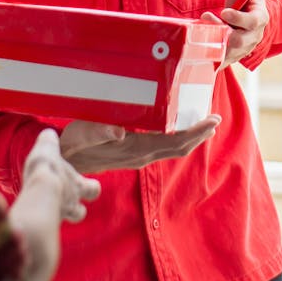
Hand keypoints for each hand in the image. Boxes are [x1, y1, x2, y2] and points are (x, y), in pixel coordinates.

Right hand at [7, 129, 100, 280]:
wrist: (38, 195)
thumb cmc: (48, 171)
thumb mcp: (47, 149)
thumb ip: (48, 142)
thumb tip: (48, 134)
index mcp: (77, 185)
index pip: (93, 189)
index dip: (93, 188)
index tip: (93, 186)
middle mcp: (70, 204)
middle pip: (79, 213)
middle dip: (76, 210)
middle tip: (68, 204)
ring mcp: (57, 217)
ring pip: (62, 220)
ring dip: (57, 216)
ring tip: (46, 211)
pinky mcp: (42, 226)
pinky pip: (42, 227)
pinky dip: (39, 223)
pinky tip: (29, 219)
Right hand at [58, 115, 220, 174]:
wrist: (66, 161)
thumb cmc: (73, 144)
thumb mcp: (80, 135)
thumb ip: (98, 132)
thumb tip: (119, 131)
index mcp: (134, 149)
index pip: (172, 142)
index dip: (194, 133)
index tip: (211, 121)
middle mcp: (141, 155)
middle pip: (178, 147)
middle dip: (199, 134)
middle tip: (215, 119)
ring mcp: (139, 156)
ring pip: (173, 148)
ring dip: (191, 136)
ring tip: (205, 122)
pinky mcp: (135, 153)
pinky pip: (164, 147)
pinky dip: (178, 137)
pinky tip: (181, 127)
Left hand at [203, 0, 270, 67]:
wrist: (243, 16)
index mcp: (259, 17)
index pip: (253, 21)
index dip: (240, 18)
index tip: (224, 12)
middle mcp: (253, 35)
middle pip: (241, 41)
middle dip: (224, 33)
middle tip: (208, 19)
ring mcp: (242, 49)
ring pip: (228, 52)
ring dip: (214, 42)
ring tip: (203, 29)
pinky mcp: (231, 57)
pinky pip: (220, 61)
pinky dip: (210, 55)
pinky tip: (200, 46)